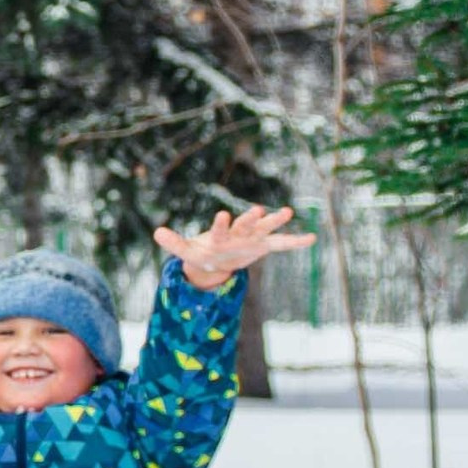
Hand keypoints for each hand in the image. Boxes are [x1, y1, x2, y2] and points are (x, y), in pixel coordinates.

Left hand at [152, 205, 315, 289]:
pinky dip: (296, 242)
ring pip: (265, 229)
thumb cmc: (202, 252)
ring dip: (275, 222)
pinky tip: (312, 238)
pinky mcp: (263, 246)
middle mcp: (238, 234)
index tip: (222, 215)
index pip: (220, 229)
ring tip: (287, 211)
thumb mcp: (187, 252)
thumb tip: (156, 233)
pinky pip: (282, 244)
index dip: (221, 224)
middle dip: (250, 219)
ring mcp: (253, 239)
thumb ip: (174, 243)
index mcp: (220, 236)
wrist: (217, 257)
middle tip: (257, 210)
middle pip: (245, 225)